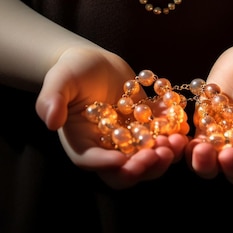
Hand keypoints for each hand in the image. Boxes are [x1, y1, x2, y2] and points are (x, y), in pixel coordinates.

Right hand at [35, 46, 188, 188]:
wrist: (92, 61)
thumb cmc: (70, 71)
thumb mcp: (59, 80)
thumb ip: (51, 99)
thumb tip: (50, 120)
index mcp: (82, 144)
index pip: (93, 162)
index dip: (108, 165)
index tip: (122, 160)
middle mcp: (107, 148)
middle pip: (125, 171)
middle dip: (143, 167)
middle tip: (159, 155)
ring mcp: (129, 141)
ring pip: (148, 158)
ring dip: (164, 155)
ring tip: (177, 141)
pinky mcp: (146, 128)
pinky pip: (162, 136)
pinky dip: (174, 132)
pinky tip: (182, 121)